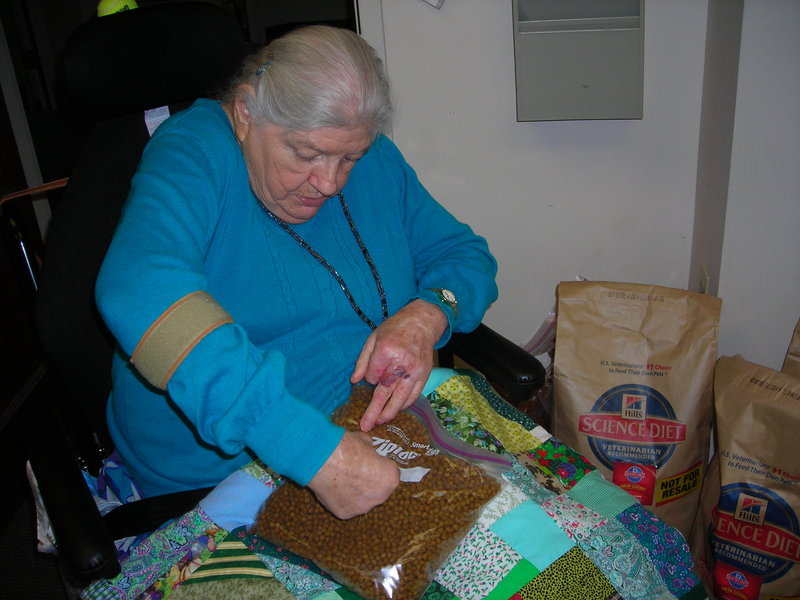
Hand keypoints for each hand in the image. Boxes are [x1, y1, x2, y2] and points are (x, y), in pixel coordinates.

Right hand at [307, 430, 399, 518]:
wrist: (324, 459)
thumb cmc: (347, 447)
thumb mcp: (365, 441)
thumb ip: (371, 451)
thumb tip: (368, 450)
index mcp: (390, 478)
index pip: (390, 474)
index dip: (380, 467)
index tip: (370, 462)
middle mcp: (380, 497)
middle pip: (378, 490)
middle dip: (370, 482)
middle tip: (356, 472)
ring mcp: (363, 507)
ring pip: (363, 500)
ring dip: (357, 493)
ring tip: (343, 480)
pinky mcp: (345, 513)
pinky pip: (347, 506)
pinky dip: (342, 499)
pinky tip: (334, 488)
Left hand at [350, 299, 447, 431]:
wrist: (422, 322)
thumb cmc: (395, 328)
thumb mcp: (373, 338)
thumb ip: (363, 361)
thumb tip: (354, 381)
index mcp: (386, 351)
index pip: (373, 375)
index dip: (370, 378)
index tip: (371, 375)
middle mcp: (401, 363)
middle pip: (385, 392)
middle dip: (374, 411)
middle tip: (366, 425)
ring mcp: (415, 371)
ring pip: (400, 398)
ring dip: (389, 412)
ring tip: (379, 422)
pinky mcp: (424, 375)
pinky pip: (413, 395)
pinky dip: (404, 404)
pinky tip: (395, 409)